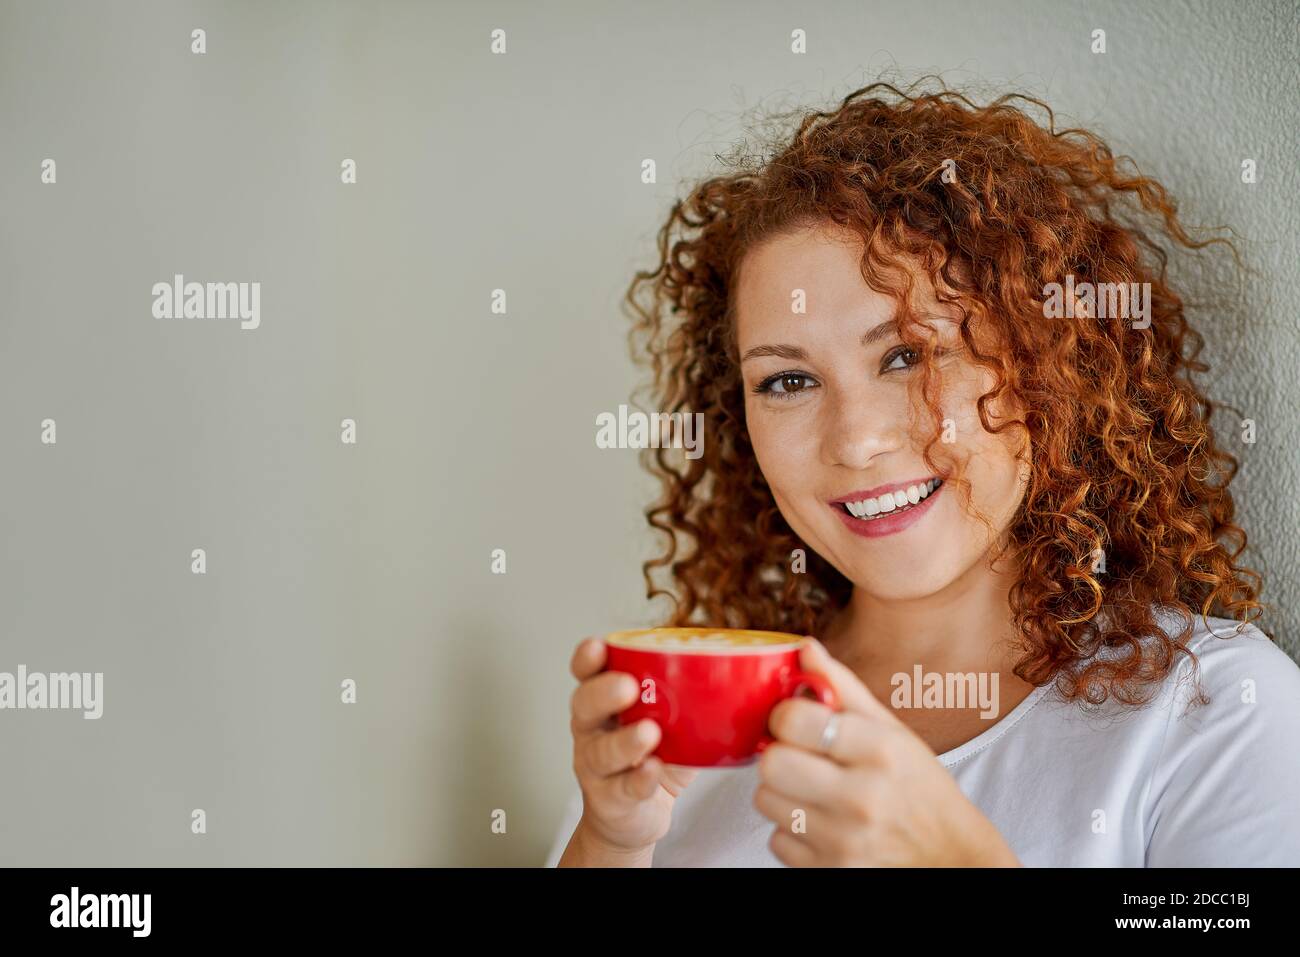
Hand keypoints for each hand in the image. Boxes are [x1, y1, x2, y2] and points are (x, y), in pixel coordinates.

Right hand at [564, 637, 697, 859]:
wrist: (637, 817)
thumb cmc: (657, 756)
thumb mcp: (671, 721)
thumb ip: (694, 696)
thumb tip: (752, 670)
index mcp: (605, 701)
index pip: (587, 673)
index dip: (588, 658)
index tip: (599, 646)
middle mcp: (593, 730)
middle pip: (584, 706)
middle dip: (603, 693)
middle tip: (628, 686)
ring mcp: (596, 767)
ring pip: (601, 751)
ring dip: (625, 741)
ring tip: (649, 733)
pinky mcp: (610, 800)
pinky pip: (623, 789)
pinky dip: (639, 779)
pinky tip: (653, 771)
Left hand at [753, 638, 1020, 866]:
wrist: (951, 859)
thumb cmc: (920, 789)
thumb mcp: (894, 732)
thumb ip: (844, 688)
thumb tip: (805, 648)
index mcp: (880, 751)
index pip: (794, 720)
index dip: (783, 714)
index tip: (793, 719)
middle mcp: (862, 797)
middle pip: (772, 763)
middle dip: (777, 754)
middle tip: (797, 755)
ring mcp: (844, 840)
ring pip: (766, 801)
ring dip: (782, 793)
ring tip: (814, 791)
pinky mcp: (829, 871)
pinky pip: (777, 840)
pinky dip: (792, 832)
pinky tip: (821, 823)